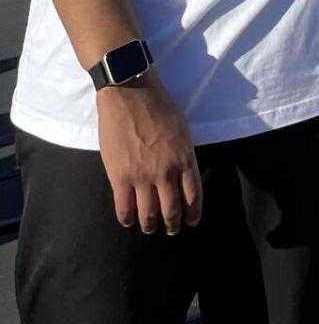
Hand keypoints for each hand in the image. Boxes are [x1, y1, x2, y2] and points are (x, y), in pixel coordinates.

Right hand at [97, 74, 201, 235]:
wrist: (130, 94)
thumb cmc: (159, 105)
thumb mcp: (182, 129)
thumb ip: (182, 154)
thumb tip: (181, 174)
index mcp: (184, 158)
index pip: (193, 197)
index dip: (192, 214)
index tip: (191, 221)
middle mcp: (166, 172)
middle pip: (172, 211)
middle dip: (173, 224)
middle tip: (171, 229)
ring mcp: (142, 177)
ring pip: (149, 215)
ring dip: (150, 225)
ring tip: (150, 227)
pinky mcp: (120, 177)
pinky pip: (124, 209)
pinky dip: (128, 219)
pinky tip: (129, 220)